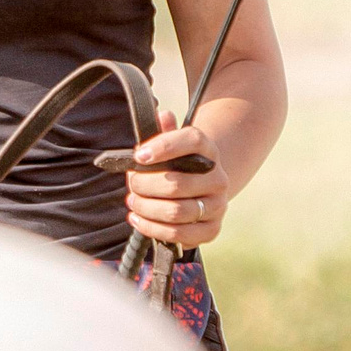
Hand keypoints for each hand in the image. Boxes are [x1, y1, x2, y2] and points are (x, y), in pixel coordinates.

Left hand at [123, 120, 227, 247]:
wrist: (201, 188)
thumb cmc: (176, 164)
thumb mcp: (169, 145)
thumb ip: (163, 133)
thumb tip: (163, 115)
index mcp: (208, 150)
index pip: (192, 140)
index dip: (163, 147)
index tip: (138, 155)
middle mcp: (218, 178)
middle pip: (176, 183)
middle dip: (144, 185)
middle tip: (132, 183)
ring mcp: (218, 205)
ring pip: (176, 211)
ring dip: (146, 208)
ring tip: (132, 201)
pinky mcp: (212, 229)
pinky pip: (180, 234)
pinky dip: (153, 228)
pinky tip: (137, 219)